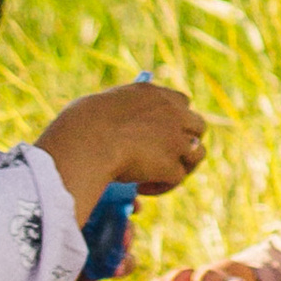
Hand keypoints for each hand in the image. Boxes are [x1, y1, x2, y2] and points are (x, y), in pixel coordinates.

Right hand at [38, 78, 203, 223]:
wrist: (86, 141)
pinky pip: (177, 178)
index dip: (175, 121)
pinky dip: (161, 186)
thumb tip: (122, 133)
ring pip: (197, 154)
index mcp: (153, 93)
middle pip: (198, 126)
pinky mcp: (172, 165)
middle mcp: (172, 112)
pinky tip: (140, 187)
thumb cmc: (82, 125)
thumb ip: (124, 115)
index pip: (181, 102)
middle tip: (164, 160)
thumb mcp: (107, 109)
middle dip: (185, 143)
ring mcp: (176, 138)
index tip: (161, 135)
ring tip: (154, 177)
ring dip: (180, 167)